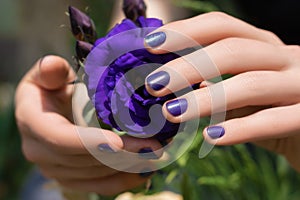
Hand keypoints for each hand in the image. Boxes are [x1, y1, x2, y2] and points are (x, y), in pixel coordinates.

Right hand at [15, 55, 162, 195]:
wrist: (48, 111)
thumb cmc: (52, 89)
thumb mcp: (48, 76)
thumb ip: (51, 72)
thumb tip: (53, 65)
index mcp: (33, 122)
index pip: (58, 137)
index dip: (87, 141)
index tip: (117, 141)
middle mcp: (40, 152)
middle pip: (84, 160)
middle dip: (121, 154)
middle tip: (154, 145)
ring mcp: (56, 169)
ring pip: (96, 174)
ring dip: (128, 166)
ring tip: (157, 153)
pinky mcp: (71, 178)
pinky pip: (99, 186)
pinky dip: (124, 180)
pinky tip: (146, 171)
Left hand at [144, 12, 299, 171]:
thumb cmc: (272, 108)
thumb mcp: (243, 91)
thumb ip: (215, 85)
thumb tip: (170, 82)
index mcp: (263, 46)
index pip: (222, 27)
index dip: (185, 32)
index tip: (150, 44)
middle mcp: (284, 57)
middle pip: (232, 50)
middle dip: (187, 66)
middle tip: (153, 84)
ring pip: (250, 84)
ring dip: (206, 99)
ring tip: (171, 113)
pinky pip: (273, 121)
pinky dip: (240, 129)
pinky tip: (211, 137)